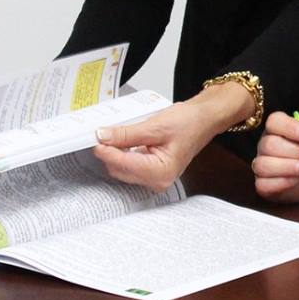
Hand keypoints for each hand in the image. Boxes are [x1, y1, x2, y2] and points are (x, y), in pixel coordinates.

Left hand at [91, 94, 230, 189]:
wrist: (203, 119)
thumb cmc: (189, 123)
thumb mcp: (154, 125)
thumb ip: (126, 133)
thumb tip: (103, 136)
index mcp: (161, 172)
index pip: (124, 164)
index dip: (106, 151)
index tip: (94, 138)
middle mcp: (158, 180)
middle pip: (119, 169)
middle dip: (109, 151)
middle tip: (99, 132)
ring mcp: (154, 178)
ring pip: (121, 168)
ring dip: (114, 152)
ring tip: (111, 133)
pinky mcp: (151, 171)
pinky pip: (129, 165)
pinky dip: (122, 152)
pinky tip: (120, 140)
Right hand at [252, 111, 298, 203]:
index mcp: (280, 128)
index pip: (274, 121)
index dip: (289, 127)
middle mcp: (267, 144)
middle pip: (268, 144)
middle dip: (293, 151)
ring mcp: (264, 164)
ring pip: (263, 164)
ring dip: (286, 167)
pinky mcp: (265, 185)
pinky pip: (264, 184)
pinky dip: (281, 182)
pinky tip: (296, 180)